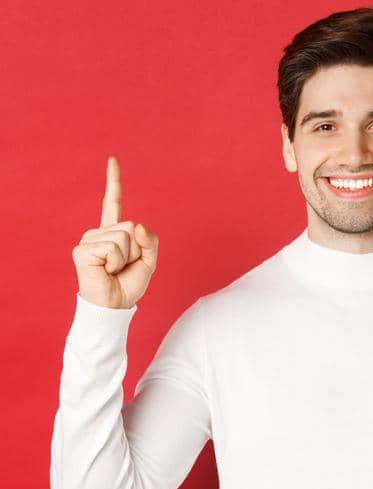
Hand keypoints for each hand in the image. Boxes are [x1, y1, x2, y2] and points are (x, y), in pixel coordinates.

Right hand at [72, 156, 157, 309]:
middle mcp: (98, 232)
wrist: (115, 305)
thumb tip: (135, 224)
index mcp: (112, 232)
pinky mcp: (82, 250)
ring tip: (114, 270)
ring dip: (127, 258)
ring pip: (124, 237)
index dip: (113, 182)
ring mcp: (88, 240)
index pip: (113, 202)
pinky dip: (116, 262)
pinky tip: (105, 271)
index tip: (112, 159)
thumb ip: (149, 240)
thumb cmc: (128, 284)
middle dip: (136, 250)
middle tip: (123, 266)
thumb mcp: (149, 261)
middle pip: (130, 227)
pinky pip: (114, 248)